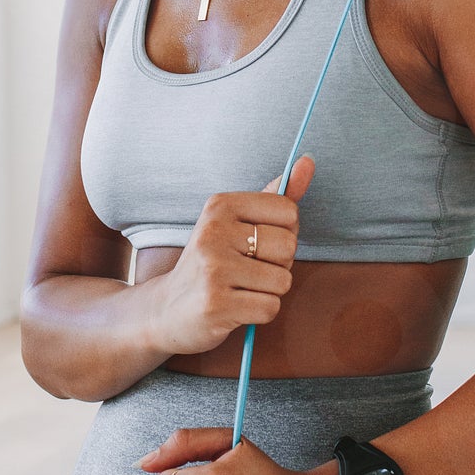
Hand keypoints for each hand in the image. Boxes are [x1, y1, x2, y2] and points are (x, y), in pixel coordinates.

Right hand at [150, 157, 314, 357]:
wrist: (167, 310)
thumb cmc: (214, 263)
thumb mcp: (237, 224)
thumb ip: (275, 197)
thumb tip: (308, 161)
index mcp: (220, 205)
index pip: (288, 211)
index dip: (282, 233)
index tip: (256, 243)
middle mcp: (213, 231)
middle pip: (288, 247)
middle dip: (277, 265)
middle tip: (246, 270)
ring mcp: (213, 268)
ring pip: (282, 281)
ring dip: (268, 291)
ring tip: (239, 288)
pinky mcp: (216, 304)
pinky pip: (270, 307)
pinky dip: (259, 313)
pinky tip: (235, 307)